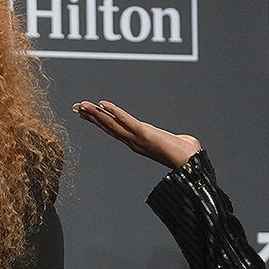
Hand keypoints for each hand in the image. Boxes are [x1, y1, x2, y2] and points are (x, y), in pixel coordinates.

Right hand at [72, 100, 200, 169]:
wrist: (192, 164)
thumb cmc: (188, 156)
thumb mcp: (179, 143)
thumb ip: (179, 140)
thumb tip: (187, 141)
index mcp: (138, 142)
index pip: (114, 129)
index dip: (99, 121)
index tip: (87, 113)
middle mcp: (134, 141)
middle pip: (108, 127)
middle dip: (91, 116)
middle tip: (76, 107)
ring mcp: (138, 138)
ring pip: (112, 124)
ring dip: (96, 114)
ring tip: (82, 106)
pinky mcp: (145, 134)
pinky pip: (126, 121)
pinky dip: (114, 112)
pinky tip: (103, 104)